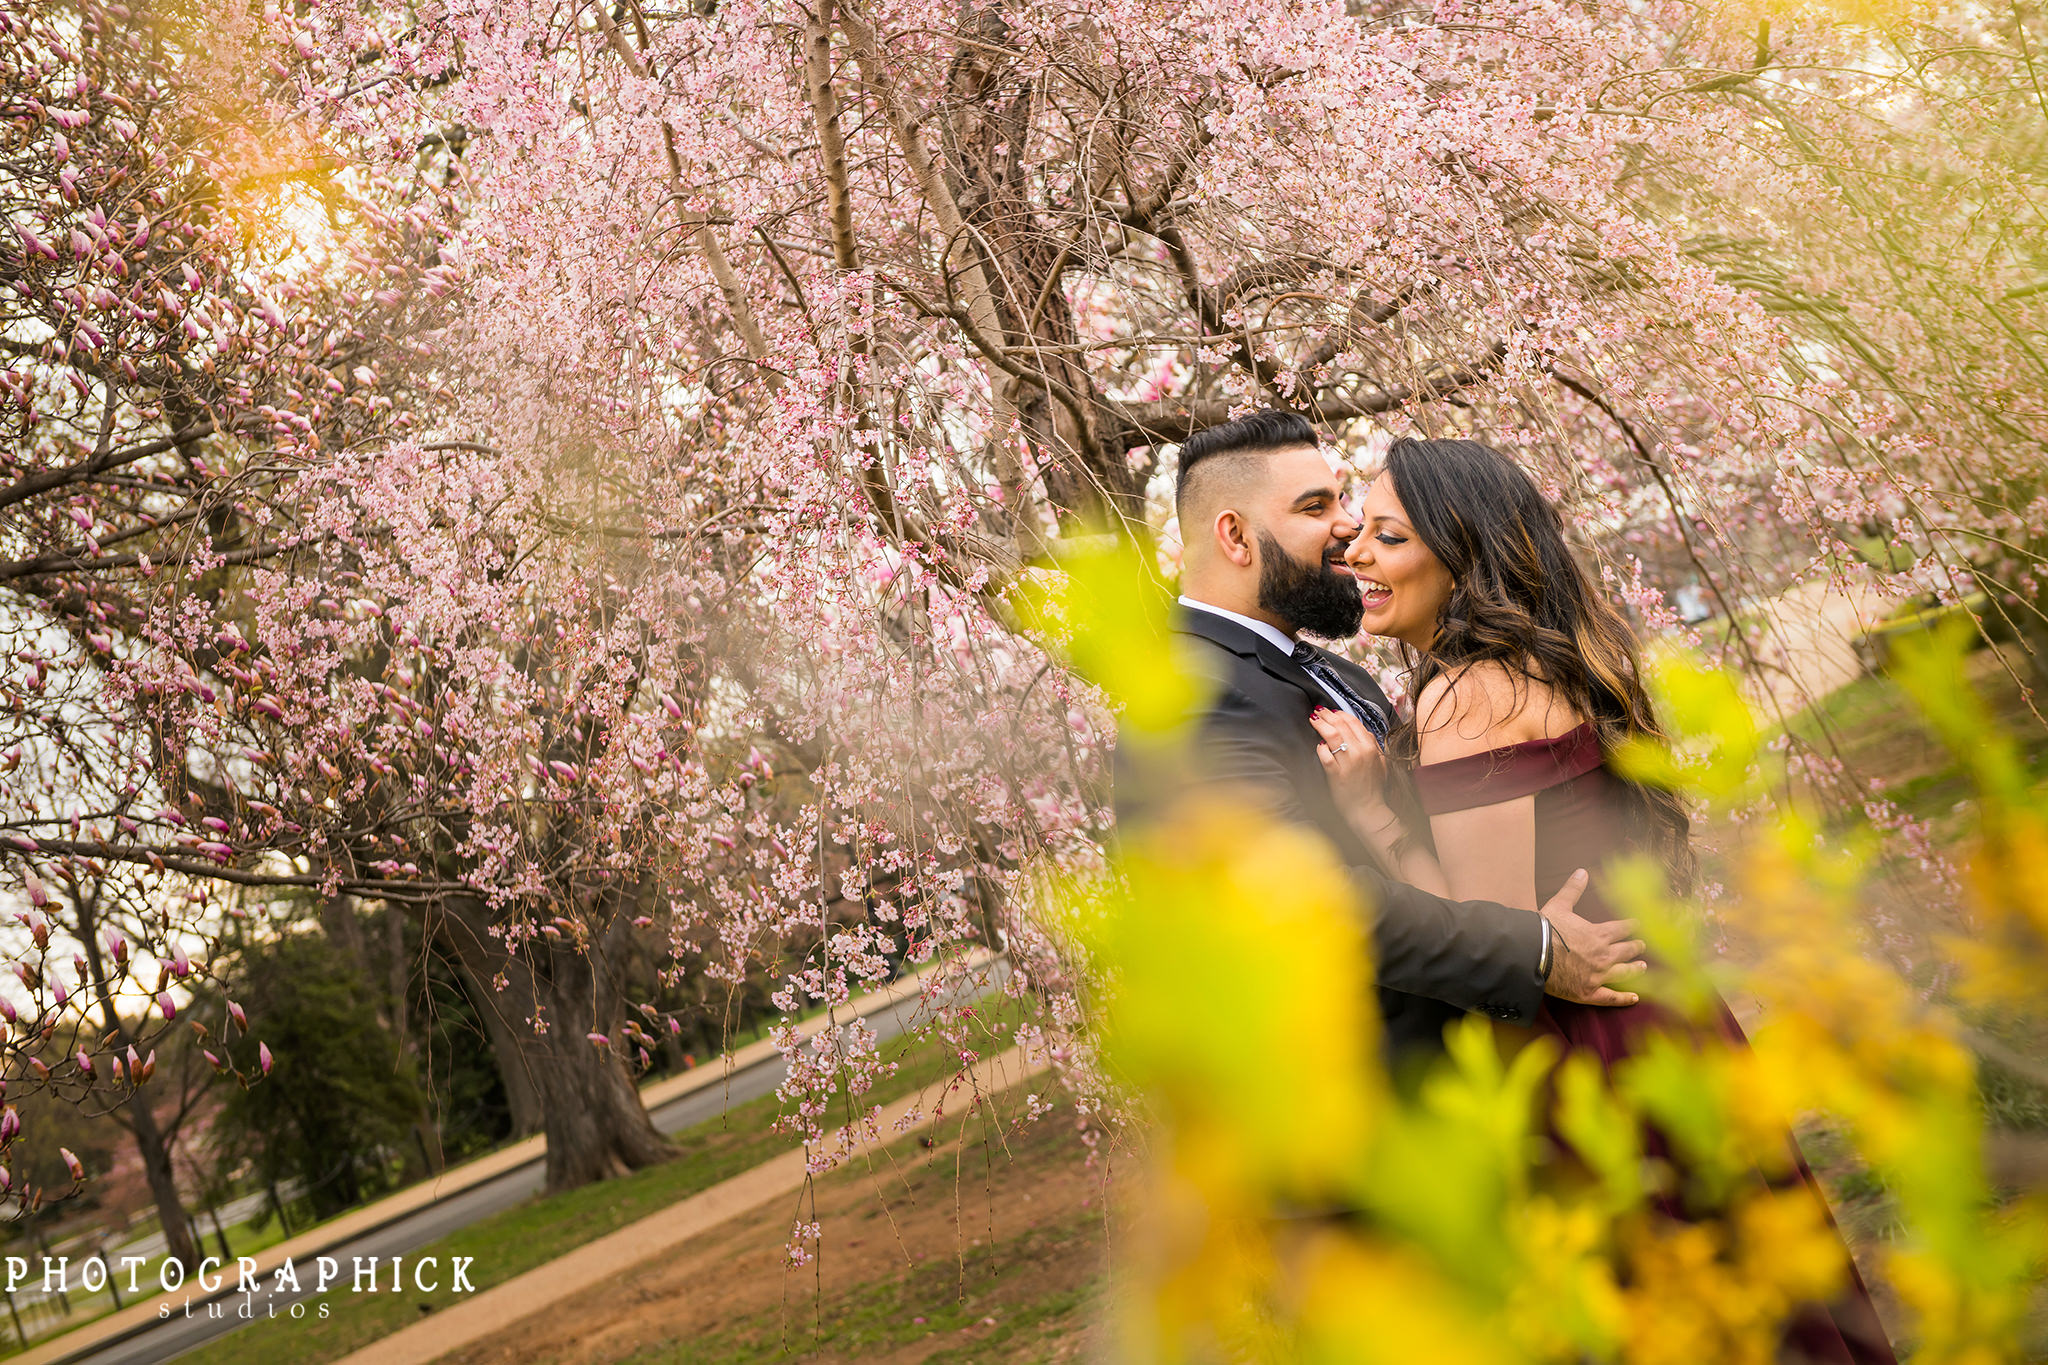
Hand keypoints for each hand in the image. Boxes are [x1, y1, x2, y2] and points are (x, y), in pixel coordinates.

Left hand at [1310, 707, 1390, 825]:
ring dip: (1320, 724)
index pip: (1353, 723)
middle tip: (1317, 710)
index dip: (1340, 714)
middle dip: (1327, 715)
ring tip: (1312, 719)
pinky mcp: (1336, 774)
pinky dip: (1320, 748)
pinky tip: (1317, 744)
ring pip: (1331, 736)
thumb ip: (1374, 744)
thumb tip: (1364, 731)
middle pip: (1340, 726)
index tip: (1331, 711)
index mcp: (1371, 747)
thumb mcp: (1381, 762)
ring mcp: (1348, 763)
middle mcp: (1360, 752)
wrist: (1368, 808)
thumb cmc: (1373, 786)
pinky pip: (1325, 755)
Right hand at [1539, 869, 1646, 1006]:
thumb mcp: (1559, 905)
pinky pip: (1611, 997)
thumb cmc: (1545, 929)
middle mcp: (1604, 954)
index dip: (1631, 926)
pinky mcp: (1589, 992)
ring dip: (1635, 968)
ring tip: (1642, 966)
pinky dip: (1624, 998)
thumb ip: (1573, 889)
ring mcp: (1598, 975)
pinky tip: (1634, 998)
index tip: (1637, 924)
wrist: (1532, 954)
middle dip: (1636, 946)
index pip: (1622, 929)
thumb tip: (1582, 871)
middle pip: (1626, 950)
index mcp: (1598, 933)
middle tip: (1642, 945)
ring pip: (1624, 972)